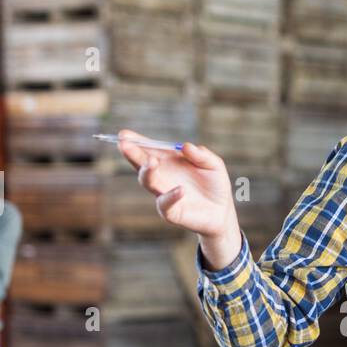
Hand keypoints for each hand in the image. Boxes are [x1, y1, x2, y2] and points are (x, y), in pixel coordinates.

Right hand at [116, 129, 237, 237]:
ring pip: (149, 182)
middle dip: (133, 154)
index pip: (149, 150)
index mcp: (169, 162)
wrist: (222, 211)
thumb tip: (186, 146)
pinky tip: (180, 190)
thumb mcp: (214, 165)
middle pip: (142, 164)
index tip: (124, 134)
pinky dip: (171, 196)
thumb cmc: (214, 185)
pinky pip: (166, 204)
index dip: (137, 142)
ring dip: (147, 171)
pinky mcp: (172, 212)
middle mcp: (162, 177)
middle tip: (124, 144)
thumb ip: (202, 155)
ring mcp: (164, 194)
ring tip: (152, 161)